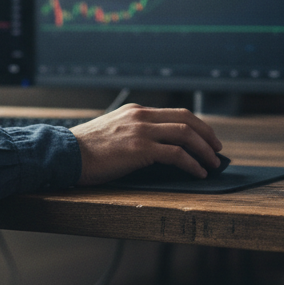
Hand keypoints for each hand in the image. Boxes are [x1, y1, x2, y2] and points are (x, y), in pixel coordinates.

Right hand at [70, 104, 222, 185]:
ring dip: (204, 150)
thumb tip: (157, 150)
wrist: (66, 154)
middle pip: (187, 119)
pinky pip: (176, 154)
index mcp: (136, 111)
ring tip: (212, 163)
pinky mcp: (140, 148)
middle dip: (207, 134)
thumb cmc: (85, 151)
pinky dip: (192, 164)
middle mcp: (141, 116)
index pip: (176, 113)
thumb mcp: (112, 132)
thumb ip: (134, 134)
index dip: (196, 125)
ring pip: (186, 134)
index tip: (206, 137)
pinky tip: (198, 173)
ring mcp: (141, 131)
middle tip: (217, 149)